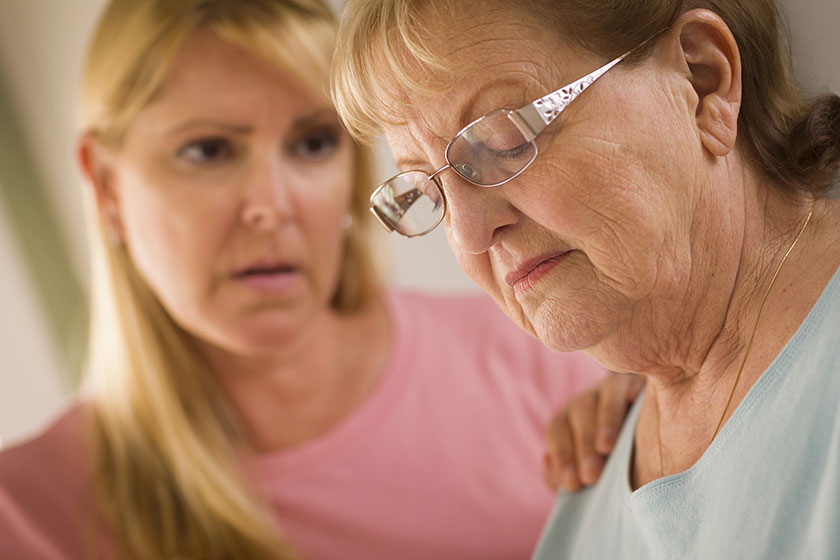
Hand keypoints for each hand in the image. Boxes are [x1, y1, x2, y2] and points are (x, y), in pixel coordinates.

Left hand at [543, 373, 644, 492]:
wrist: (658, 448)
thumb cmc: (616, 469)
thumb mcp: (591, 475)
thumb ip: (564, 476)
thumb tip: (547, 462)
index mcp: (569, 420)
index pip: (558, 431)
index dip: (562, 456)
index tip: (571, 483)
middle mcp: (588, 401)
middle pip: (579, 413)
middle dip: (582, 446)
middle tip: (590, 476)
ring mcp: (613, 388)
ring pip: (602, 397)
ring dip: (604, 423)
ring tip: (606, 449)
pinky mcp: (639, 383)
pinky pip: (631, 387)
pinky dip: (632, 400)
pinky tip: (637, 420)